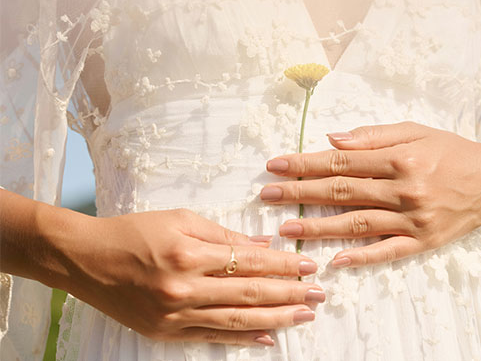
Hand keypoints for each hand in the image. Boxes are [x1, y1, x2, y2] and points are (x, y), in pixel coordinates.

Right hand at [44, 208, 323, 346]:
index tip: (309, 265)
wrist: (85, 259)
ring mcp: (174, 315)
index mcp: (189, 254)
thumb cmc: (133, 231)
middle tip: (319, 294)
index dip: (284, 266)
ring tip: (304, 316)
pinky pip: (212, 336)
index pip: (250, 263)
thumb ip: (225, 235)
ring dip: (276, 318)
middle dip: (290, 294)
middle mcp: (184, 288)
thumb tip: (264, 246)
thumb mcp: (180, 219)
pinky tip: (267, 337)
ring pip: (237, 319)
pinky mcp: (165, 333)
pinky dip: (242, 338)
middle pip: (250, 294)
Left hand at [260, 121, 480, 267]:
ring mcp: (413, 219)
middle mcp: (404, 188)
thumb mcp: (416, 131)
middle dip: (300, 192)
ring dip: (319, 227)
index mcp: (400, 157)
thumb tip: (332, 140)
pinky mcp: (423, 242)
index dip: (305, 163)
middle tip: (267, 195)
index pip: (341, 161)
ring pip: (356, 223)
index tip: (276, 165)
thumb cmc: (452, 151)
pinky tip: (334, 261)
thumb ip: (373, 136)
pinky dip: (361, 257)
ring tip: (286, 228)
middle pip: (342, 191)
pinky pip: (387, 252)